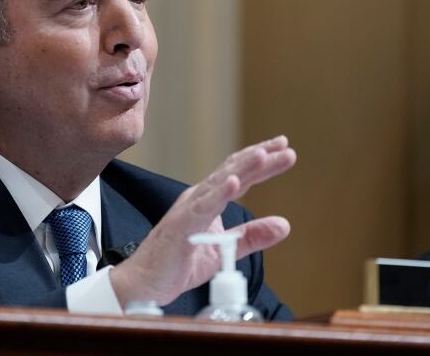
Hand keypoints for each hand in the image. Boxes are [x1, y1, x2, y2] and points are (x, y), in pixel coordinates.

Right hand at [109, 135, 295, 306]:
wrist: (144, 284)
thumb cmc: (177, 265)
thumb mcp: (224, 250)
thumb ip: (252, 236)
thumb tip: (285, 224)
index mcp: (206, 201)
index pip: (237, 175)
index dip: (260, 162)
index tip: (283, 149)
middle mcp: (197, 198)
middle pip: (232, 171)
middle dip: (260, 157)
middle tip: (285, 144)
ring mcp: (188, 209)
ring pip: (219, 183)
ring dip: (243, 168)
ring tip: (264, 154)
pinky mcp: (181, 225)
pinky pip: (203, 207)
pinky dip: (220, 193)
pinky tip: (235, 182)